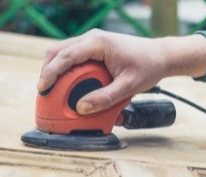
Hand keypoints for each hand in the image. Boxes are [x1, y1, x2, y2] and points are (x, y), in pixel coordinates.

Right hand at [37, 29, 205, 114]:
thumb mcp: (128, 86)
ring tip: (52, 90)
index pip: (65, 56)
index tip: (42, 88)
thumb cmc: (148, 67)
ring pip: (63, 52)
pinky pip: (74, 56)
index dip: (50, 72)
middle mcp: (92, 38)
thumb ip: (105, 98)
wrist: (162, 55)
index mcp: (98, 43)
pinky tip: (67, 84)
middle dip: (47, 71)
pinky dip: (66, 69)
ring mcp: (92, 42)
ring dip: (55, 69)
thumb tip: (82, 108)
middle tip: (43, 92)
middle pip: (58, 51)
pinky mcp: (95, 48)